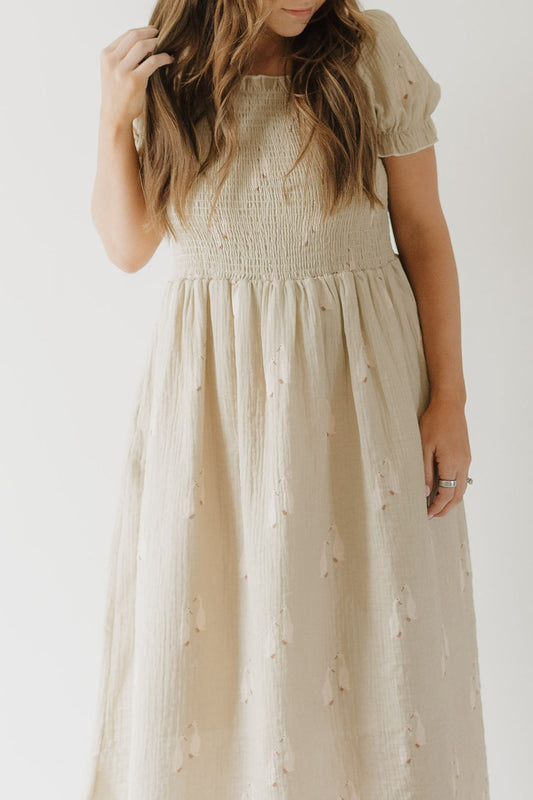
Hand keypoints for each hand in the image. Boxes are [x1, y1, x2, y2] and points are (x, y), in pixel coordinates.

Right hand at [99, 26, 174, 127]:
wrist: (115, 117)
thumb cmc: (118, 95)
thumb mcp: (113, 71)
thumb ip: (122, 56)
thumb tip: (144, 41)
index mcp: (106, 55)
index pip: (127, 35)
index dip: (143, 30)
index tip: (153, 32)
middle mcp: (112, 61)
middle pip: (135, 36)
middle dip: (151, 33)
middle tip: (162, 34)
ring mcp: (122, 71)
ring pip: (143, 46)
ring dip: (157, 44)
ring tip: (166, 47)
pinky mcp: (134, 80)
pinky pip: (152, 61)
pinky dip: (163, 57)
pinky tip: (169, 59)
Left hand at [418, 398, 471, 518]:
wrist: (450, 405)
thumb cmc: (434, 422)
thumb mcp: (424, 447)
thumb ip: (425, 471)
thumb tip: (426, 492)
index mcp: (452, 463)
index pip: (446, 494)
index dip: (437, 507)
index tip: (427, 515)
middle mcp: (463, 464)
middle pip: (457, 496)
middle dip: (445, 508)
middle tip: (432, 516)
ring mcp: (466, 459)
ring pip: (462, 488)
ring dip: (451, 500)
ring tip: (437, 506)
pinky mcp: (465, 455)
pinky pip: (462, 479)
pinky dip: (454, 489)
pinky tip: (443, 490)